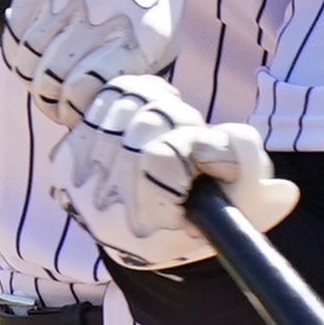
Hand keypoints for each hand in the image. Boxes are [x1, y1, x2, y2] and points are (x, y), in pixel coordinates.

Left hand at [48, 73, 300, 270]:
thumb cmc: (212, 213)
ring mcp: (82, 175)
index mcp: (145, 229)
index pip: (163, 159)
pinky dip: (141, 95)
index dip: (196, 147)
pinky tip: (157, 116)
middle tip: (196, 144)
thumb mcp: (249, 202)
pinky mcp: (74, 147)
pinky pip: (110, 96)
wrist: (160, 229)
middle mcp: (102, 205)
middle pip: (147, 123)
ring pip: (130, 103)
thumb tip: (236, 165)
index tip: (209, 156)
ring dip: (165, 110)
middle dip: (184, 125)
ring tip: (179, 134)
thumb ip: (250, 175)